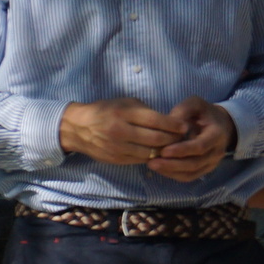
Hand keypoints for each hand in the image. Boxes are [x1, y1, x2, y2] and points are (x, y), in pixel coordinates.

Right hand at [60, 97, 187, 166]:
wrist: (78, 128)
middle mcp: (120, 131)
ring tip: (174, 146)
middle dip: (173, 139)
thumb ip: (145, 111)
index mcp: (123, 113)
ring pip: (150, 152)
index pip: (155, 120)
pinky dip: (152, 157)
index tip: (184, 126)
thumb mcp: (124, 103)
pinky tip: (159, 153)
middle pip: (156, 139)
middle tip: (183, 138)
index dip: (173, 124)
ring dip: (165, 150)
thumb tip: (169, 121)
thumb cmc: (106, 110)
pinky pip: (141, 160)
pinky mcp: (116, 159)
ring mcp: (118, 147)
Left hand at [145, 97, 236, 180]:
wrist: (221, 125)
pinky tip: (161, 169)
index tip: (164, 150)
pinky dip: (174, 175)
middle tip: (152, 162)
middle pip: (195, 163)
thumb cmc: (205, 113)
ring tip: (153, 165)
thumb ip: (183, 110)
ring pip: (191, 173)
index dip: (182, 150)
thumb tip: (169, 122)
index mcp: (216, 135)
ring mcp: (212, 163)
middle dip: (173, 164)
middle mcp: (216, 152)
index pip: (200, 146)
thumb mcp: (196, 104)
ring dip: (171, 171)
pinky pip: (189, 177)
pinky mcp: (205, 170)